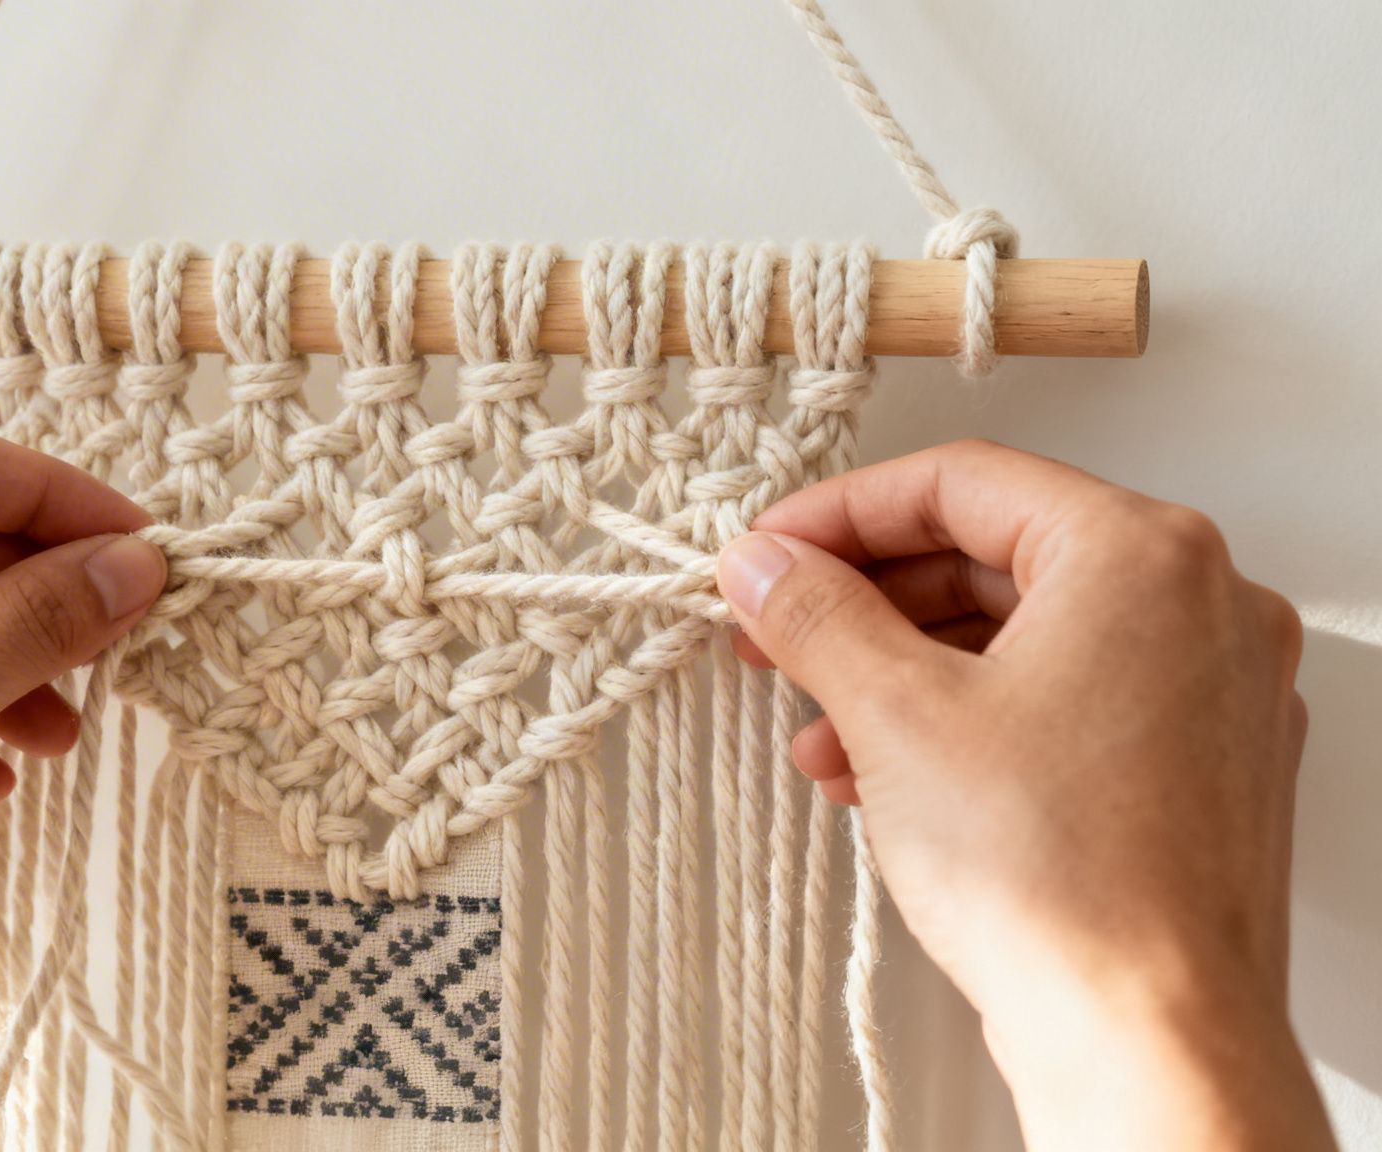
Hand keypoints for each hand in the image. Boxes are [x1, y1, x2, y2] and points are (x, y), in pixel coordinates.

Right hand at [716, 439, 1331, 1151]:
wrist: (1146, 1038)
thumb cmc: (1059, 878)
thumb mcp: (895, 714)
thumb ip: (818, 614)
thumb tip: (765, 564)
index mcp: (1142, 555)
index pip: (962, 482)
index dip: (839, 512)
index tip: (767, 551)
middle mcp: (1200, 607)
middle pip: (994, 557)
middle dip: (867, 604)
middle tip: (778, 632)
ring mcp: (1210, 692)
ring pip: (1024, 639)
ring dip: (903, 674)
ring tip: (819, 732)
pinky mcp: (1198, 769)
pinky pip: (1065, 704)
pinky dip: (968, 722)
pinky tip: (883, 775)